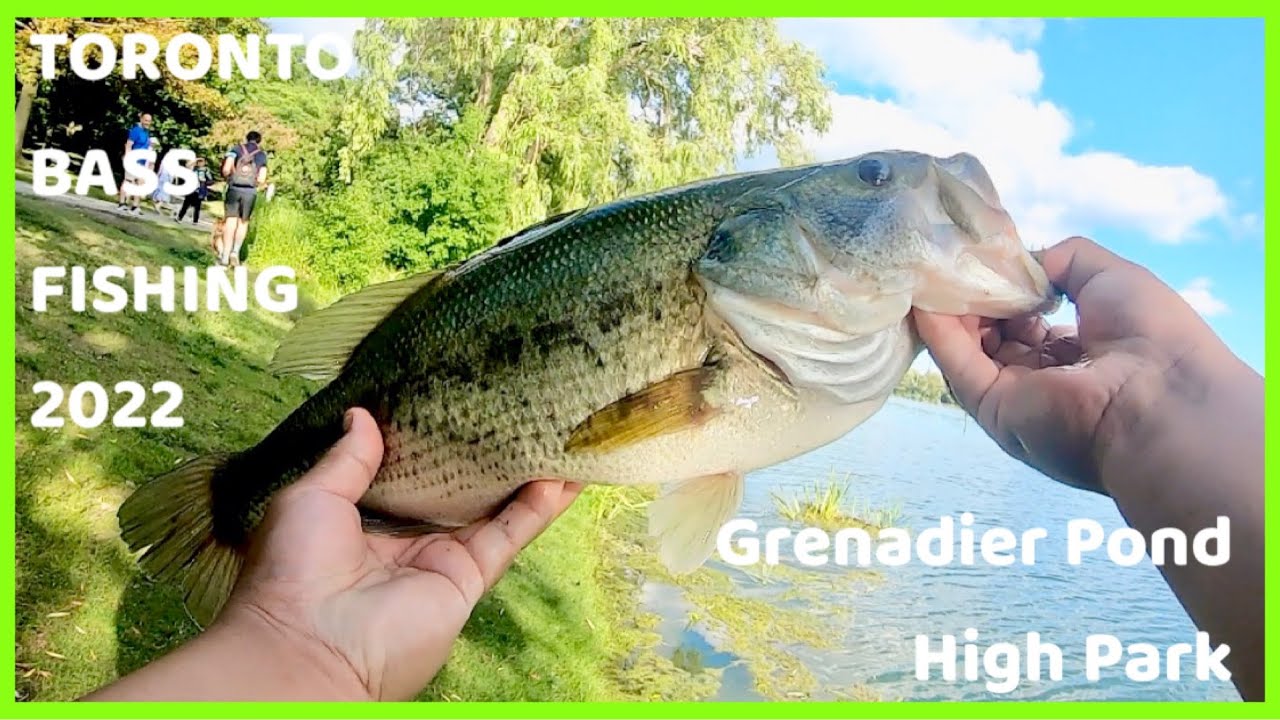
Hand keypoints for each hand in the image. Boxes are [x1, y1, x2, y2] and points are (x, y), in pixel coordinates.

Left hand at [218, 408, 581, 699]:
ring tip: (558, 436)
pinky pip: (509, 537)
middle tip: (518, 412)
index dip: (435, 443)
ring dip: (527, 477)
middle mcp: (408, 541)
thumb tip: (361, 414)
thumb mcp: (311, 497)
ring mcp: (442, 561)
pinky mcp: (468, 579)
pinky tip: (563, 476)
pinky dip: (538, 508)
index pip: (411, 475)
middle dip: (488, 456)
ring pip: (495, 511)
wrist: (309, 645)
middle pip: (461, 491)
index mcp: (366, 522)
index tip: (458, 403)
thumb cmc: (292, 571)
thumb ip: (347, 459)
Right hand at [914, 236, 1244, 493]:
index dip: (1011, 291)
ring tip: (935, 268)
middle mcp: (1045, 383)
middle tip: (955, 261)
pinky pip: (958, 364)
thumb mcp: (1112, 276)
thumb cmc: (1150, 335)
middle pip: (996, 336)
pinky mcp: (992, 408)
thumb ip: (1064, 260)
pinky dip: (939, 332)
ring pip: (971, 349)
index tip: (993, 261)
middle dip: (977, 298)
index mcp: (1080, 358)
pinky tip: (924, 296)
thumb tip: (1020, 261)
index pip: (1030, 323)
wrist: (1160, 397)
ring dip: (953, 310)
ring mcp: (1017, 398)